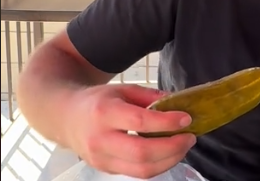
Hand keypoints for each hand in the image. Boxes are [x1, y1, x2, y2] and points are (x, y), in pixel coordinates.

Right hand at [63, 83, 195, 178]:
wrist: (66, 117)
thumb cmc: (98, 100)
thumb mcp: (123, 89)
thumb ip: (150, 96)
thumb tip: (178, 102)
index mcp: (105, 112)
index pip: (140, 122)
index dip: (166, 123)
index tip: (186, 118)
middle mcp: (101, 139)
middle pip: (142, 153)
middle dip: (172, 147)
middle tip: (190, 136)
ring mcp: (101, 159)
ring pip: (141, 170)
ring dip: (169, 160)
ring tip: (184, 146)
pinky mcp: (105, 170)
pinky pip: (136, 172)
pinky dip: (157, 165)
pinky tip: (169, 153)